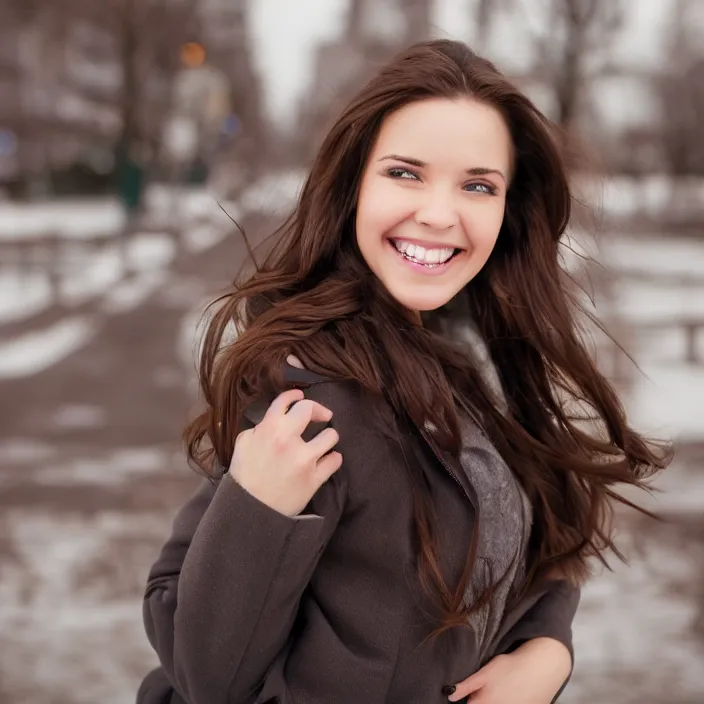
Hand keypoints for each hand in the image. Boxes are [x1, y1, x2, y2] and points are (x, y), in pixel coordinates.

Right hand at [230, 388, 341, 516]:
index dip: (295, 395)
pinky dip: (332, 459)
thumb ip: (259, 428)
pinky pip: (335, 461)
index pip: (286, 401)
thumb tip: (274, 420)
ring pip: (331, 436)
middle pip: (311, 410)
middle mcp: (289, 439)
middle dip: (319, 410)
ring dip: (328, 438)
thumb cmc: (244, 477)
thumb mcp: (243, 444)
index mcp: (269, 428)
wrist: (250, 509)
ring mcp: (305, 459)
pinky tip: (327, 460)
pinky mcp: (315, 478)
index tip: (301, 396)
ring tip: (324, 442)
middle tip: (323, 416)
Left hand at [446, 638, 571, 702]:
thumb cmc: (511, 667)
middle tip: (486, 689)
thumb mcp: (485, 673)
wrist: (540, 669)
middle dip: (479, 700)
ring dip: (493, 700)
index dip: (468, 699)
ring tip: (500, 689)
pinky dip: (507, 700)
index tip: (469, 694)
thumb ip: (467, 686)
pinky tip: (509, 693)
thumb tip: (450, 695)